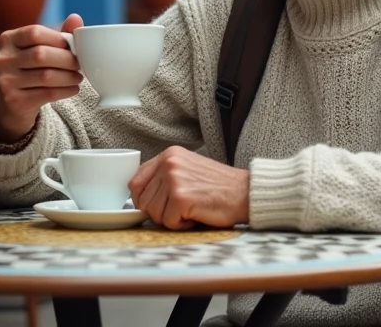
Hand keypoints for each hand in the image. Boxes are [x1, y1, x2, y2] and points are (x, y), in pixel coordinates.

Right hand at [0, 14, 84, 142]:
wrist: (14, 103)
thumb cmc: (32, 68)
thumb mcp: (43, 48)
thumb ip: (60, 34)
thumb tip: (75, 18)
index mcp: (8, 40)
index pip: (34, 33)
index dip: (58, 39)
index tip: (73, 46)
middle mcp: (2, 59)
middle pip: (41, 54)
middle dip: (67, 59)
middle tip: (79, 64)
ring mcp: (5, 81)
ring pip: (46, 76)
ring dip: (69, 76)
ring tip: (78, 77)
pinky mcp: (14, 100)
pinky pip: (47, 94)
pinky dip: (66, 90)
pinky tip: (74, 89)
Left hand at [129, 146, 250, 229]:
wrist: (245, 192)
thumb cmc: (219, 186)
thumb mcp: (188, 170)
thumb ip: (164, 176)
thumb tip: (139, 197)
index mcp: (169, 155)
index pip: (135, 182)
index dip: (143, 200)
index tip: (157, 205)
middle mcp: (169, 163)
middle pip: (142, 201)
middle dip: (158, 212)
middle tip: (180, 209)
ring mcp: (174, 179)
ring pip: (153, 213)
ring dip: (170, 219)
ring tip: (191, 210)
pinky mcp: (181, 197)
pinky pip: (168, 222)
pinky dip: (181, 225)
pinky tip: (196, 215)